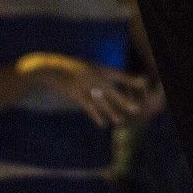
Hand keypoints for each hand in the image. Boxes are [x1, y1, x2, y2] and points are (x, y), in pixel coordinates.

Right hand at [17, 52, 149, 129]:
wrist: (48, 68)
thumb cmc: (66, 69)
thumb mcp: (83, 69)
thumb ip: (95, 76)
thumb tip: (105, 86)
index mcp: (97, 68)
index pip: (117, 75)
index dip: (130, 80)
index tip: (144, 83)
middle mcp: (93, 75)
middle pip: (112, 90)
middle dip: (124, 100)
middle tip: (136, 108)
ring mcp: (84, 84)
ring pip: (101, 100)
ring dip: (111, 111)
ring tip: (120, 121)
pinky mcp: (75, 92)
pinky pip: (88, 106)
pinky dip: (96, 115)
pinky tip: (102, 124)